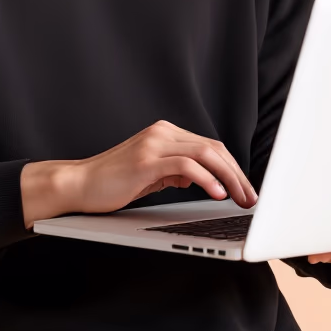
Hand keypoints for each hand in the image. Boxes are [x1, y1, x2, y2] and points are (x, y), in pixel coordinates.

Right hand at [21, 119, 256, 227]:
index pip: (210, 146)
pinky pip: (186, 166)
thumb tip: (200, 178)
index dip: (232, 167)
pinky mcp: (147, 160)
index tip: (245, 188)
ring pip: (205, 154)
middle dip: (237, 173)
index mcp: (164, 133)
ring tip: (240, 197)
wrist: (80, 183)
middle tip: (250, 196)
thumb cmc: (112, 182)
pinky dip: (207, 179)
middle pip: (213, 148)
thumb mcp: (151, 174)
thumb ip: (174, 171)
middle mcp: (162, 132)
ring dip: (229, 178)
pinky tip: (217, 194)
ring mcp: (154, 144)